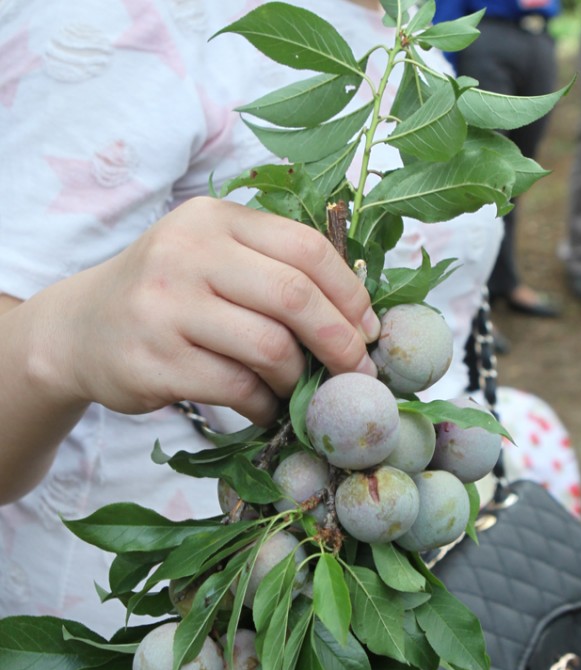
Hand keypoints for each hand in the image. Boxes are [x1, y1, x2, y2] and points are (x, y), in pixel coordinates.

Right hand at [38, 197, 380, 427]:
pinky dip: (264, 405)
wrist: (80, 331)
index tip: (368, 330)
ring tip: (297, 390)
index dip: (350, 295)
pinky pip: (237, 389)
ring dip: (298, 379)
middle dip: (340, 342)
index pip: (307, 248)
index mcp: (215, 220)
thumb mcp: (213, 259)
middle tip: (356, 372)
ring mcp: (167, 308)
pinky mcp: (156, 361)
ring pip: (270, 348)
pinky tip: (262, 407)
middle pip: (296, 297)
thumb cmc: (168, 298)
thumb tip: (361, 319)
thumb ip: (275, 270)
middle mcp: (188, 254)